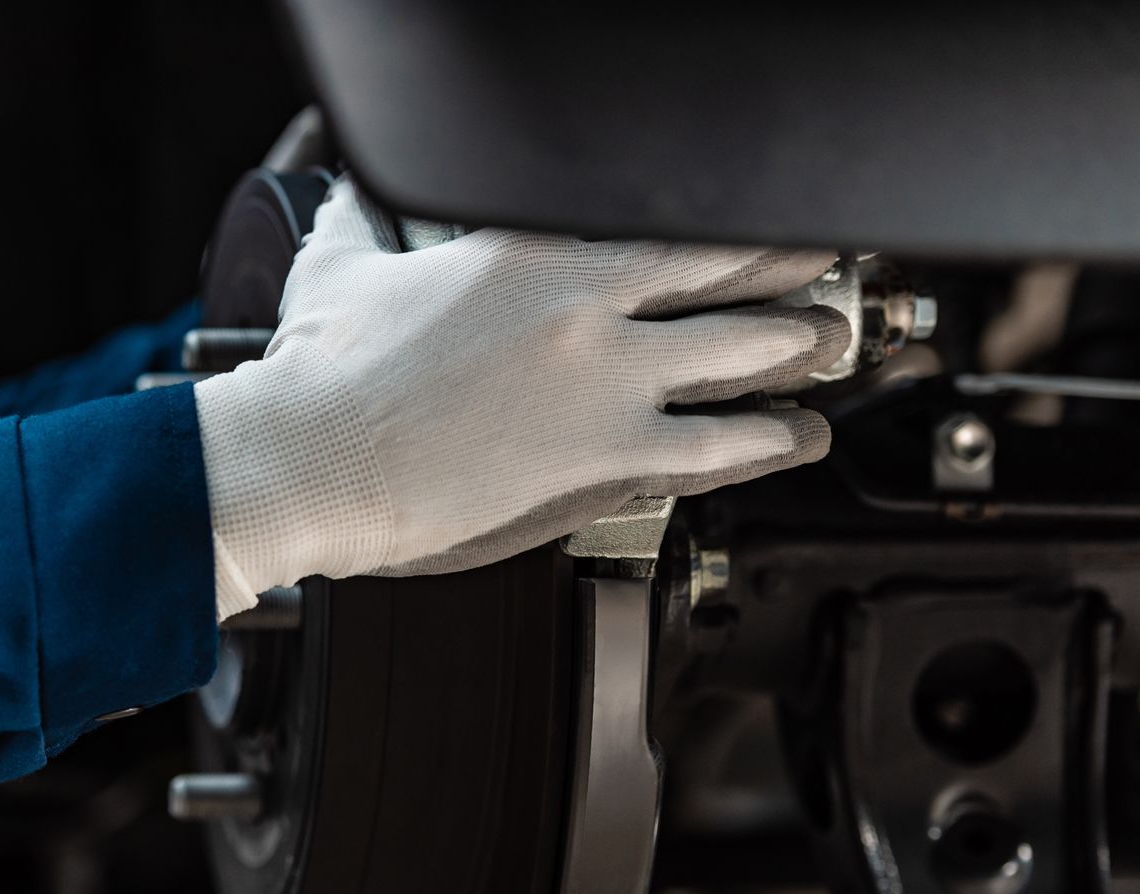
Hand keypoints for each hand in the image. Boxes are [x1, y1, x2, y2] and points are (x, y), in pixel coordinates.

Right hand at [193, 177, 850, 616]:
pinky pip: (722, 443)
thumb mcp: (340, 269)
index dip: (716, 220)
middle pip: (725, 268)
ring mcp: (606, 378)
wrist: (310, 459)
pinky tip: (801, 436)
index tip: (742, 222)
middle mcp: (586, 303)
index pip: (652, 218)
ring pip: (744, 352)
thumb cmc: (321, 378)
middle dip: (786, 265)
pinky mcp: (608, 452)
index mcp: (527, 250)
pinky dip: (775, 438)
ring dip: (800, 348)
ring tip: (828, 348)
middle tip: (820, 268)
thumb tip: (347, 188)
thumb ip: (361, 221)